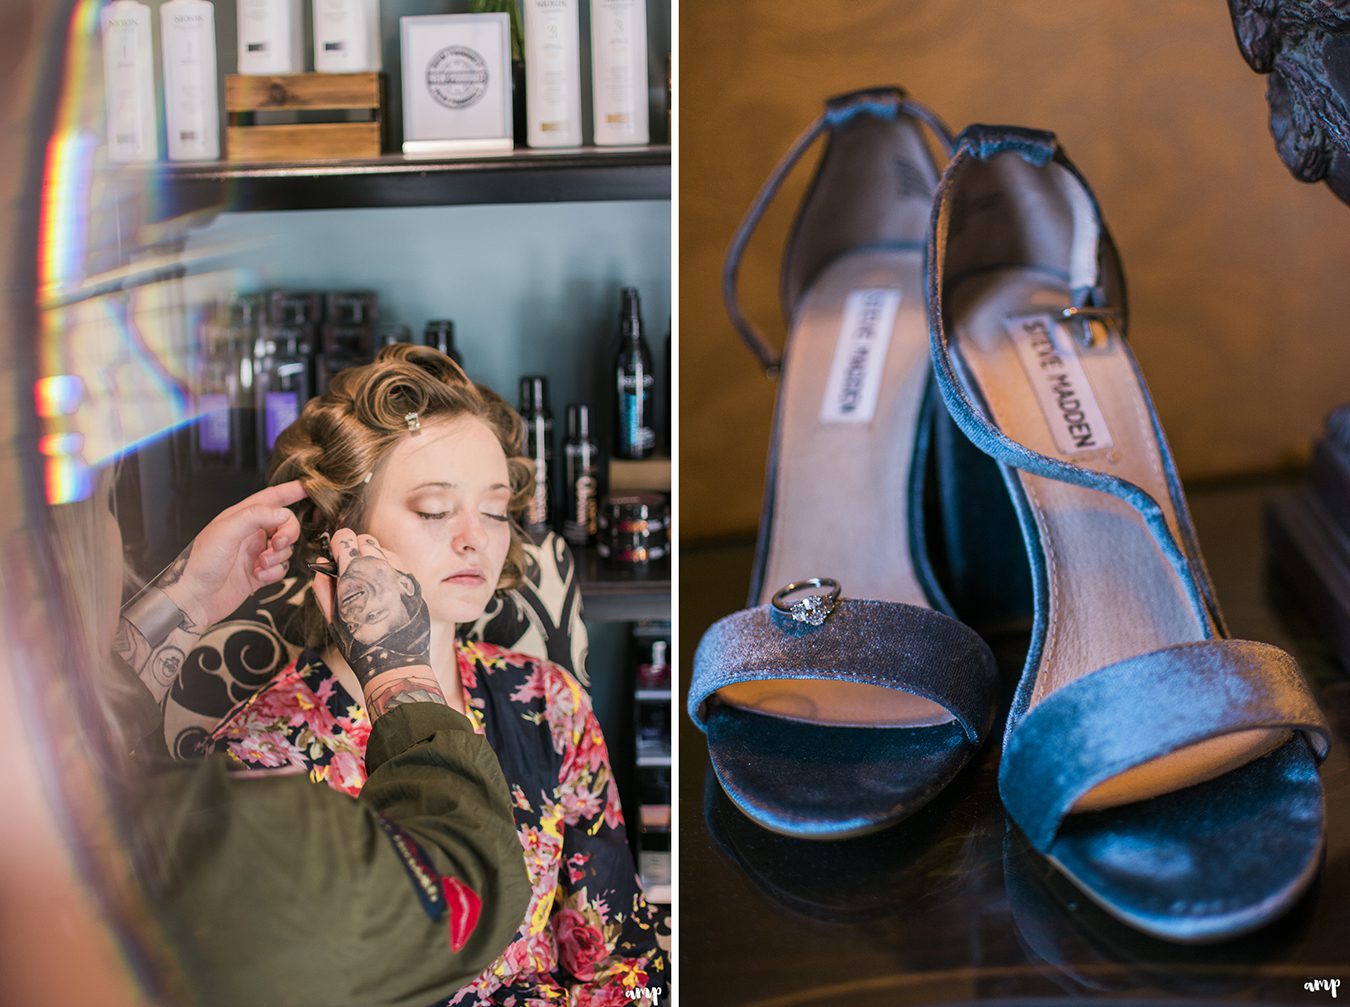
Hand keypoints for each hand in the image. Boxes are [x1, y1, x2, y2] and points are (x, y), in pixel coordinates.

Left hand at [156, 481, 306, 629]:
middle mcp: (250, 533)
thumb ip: (255, 517)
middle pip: (285, 524)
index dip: (290, 491)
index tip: (308, 486)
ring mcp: (256, 553)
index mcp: (240, 517)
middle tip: (277, 544)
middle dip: (287, 534)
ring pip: (286, 548)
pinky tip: (257, 577)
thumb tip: (284, 512)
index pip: (271, 498)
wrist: (195, 599)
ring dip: (277, 557)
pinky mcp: (260, 573)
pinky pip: (281, 568)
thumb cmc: (201, 563)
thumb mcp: (225, 532)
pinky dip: (273, 573)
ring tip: (258, 565)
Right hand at [312, 529, 431, 685]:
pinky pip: (399, 566)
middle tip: (352, 570)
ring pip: (384, 550)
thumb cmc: (359, 644)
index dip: (339, 545)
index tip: (337, 555)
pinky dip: (390, 571)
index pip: (345, 537)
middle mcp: (379, 568)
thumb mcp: (332, 618)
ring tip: (370, 583)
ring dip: (375, 559)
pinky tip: (385, 591)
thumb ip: (323, 587)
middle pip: (365, 540)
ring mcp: (400, 574)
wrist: (395, 663)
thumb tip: (322, 565)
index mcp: (354, 573)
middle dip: (356, 549)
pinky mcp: (414, 583)